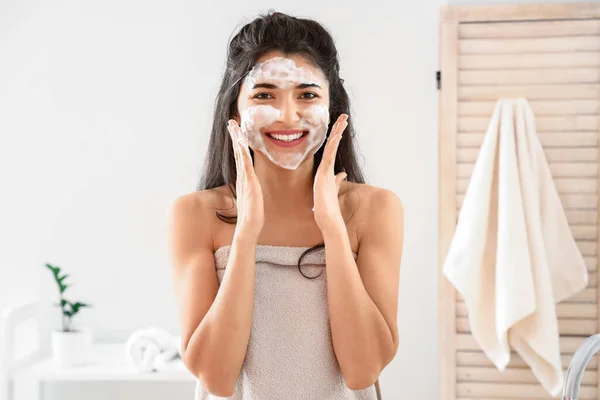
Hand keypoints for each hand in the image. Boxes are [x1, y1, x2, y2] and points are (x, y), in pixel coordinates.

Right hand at [227, 119, 264, 239]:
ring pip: (239, 155)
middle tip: (230, 122)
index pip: (240, 157)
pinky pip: (244, 164)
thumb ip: (251, 191)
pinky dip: (242, 152)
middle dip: (234, 136)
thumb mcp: (253, 199)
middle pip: (237, 152)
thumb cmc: (252, 216)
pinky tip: (241, 142)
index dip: (237, 143)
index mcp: (244, 179)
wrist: (249, 227)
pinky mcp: (248, 183)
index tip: (235, 131)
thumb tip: (252, 189)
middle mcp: (242, 177)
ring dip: (236, 140)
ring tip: (233, 126)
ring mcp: (244, 179)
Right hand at [313, 113, 347, 233]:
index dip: (337, 136)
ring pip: (330, 147)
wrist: (326, 219)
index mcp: (327, 171)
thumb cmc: (328, 208)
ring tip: (344, 120)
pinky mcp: (323, 174)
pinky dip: (333, 145)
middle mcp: (324, 168)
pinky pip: (329, 156)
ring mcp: (323, 171)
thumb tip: (342, 173)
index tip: (343, 124)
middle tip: (344, 116)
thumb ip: (337, 180)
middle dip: (338, 129)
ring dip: (337, 132)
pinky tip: (338, 135)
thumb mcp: (334, 190)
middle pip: (331, 144)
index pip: (333, 149)